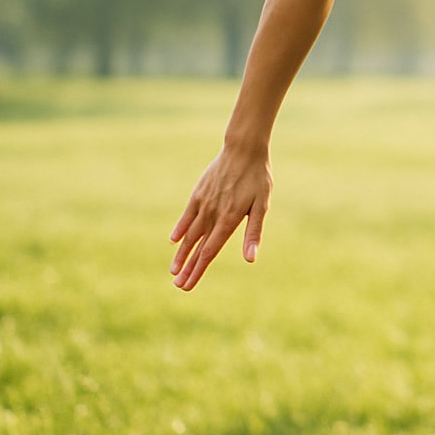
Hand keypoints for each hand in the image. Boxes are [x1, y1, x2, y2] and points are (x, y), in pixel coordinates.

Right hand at [169, 146, 271, 290]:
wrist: (243, 148)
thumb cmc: (257, 178)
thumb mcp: (261, 205)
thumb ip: (253, 233)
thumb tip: (250, 259)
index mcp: (229, 220)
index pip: (210, 251)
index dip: (199, 270)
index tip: (188, 285)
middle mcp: (212, 214)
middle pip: (197, 247)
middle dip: (188, 268)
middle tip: (179, 286)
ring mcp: (203, 203)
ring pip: (189, 234)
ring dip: (182, 253)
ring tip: (173, 270)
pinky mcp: (198, 193)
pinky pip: (187, 215)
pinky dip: (180, 228)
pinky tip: (174, 240)